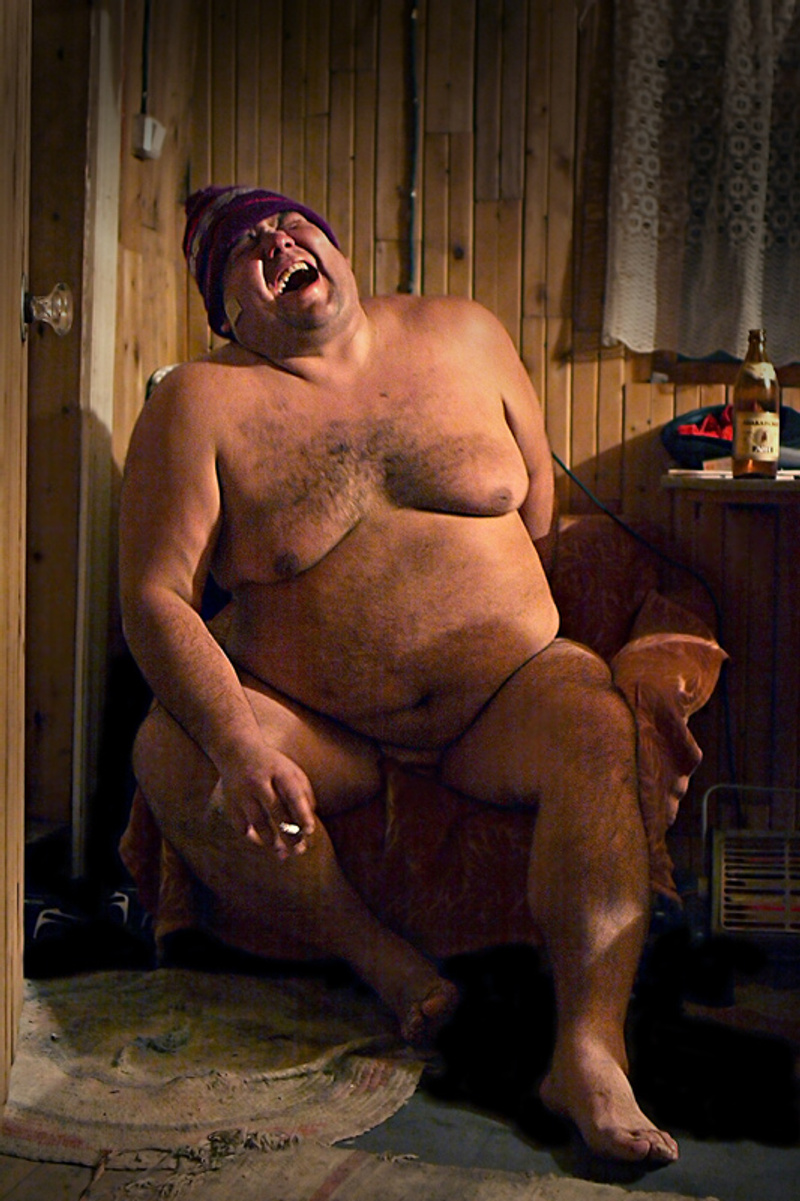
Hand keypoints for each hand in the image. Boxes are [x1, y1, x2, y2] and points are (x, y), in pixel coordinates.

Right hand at [214, 745, 316, 860]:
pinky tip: (264, 844)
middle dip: (289, 833)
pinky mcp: (230, 803)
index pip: (293, 794)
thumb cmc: (271, 766)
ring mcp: (242, 792)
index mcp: (278, 770)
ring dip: (271, 841)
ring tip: (283, 853)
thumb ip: (303, 792)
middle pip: (275, 811)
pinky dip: (253, 838)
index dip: (302, 814)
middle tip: (299, 850)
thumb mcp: (290, 770)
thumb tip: (308, 823)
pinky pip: (242, 826)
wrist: (235, 751)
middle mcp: (258, 780)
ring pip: (257, 822)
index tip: (309, 831)